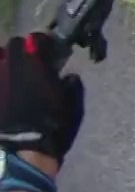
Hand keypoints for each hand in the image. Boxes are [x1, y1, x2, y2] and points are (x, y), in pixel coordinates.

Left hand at [0, 33, 83, 168]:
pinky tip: (5, 93)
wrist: (19, 151)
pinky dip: (1, 84)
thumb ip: (70, 86)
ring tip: (11, 79)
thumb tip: (68, 77)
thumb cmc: (49, 127)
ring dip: (4, 66)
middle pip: (11, 46)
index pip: (35, 40)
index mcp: (34, 64)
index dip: (42, 44)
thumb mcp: (70, 105)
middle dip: (19, 52)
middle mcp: (10, 66)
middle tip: (27, 65)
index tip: (47, 52)